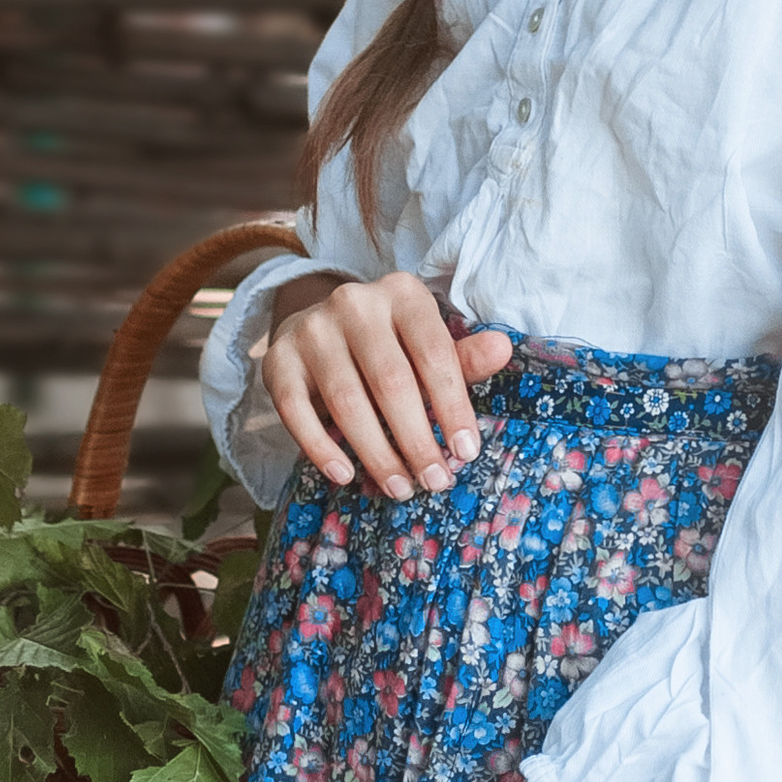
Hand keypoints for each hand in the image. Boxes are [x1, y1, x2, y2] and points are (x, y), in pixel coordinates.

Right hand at [261, 268, 513, 501]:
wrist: (318, 327)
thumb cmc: (390, 345)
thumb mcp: (428, 344)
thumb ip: (462, 356)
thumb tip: (503, 349)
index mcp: (402, 293)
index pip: (434, 353)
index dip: (453, 406)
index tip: (466, 453)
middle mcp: (354, 303)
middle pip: (391, 382)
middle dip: (416, 440)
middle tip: (434, 481)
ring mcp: (312, 329)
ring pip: (346, 401)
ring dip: (376, 453)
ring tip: (400, 487)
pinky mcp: (278, 360)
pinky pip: (297, 411)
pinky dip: (321, 448)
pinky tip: (345, 475)